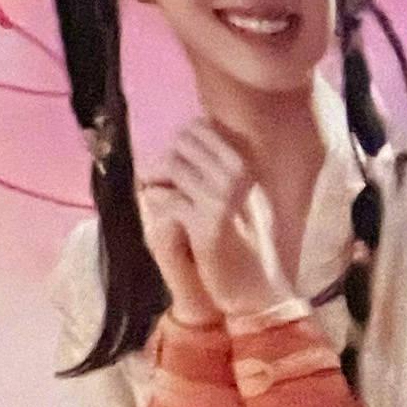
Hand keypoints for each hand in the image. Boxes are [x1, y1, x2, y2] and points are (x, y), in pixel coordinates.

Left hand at [140, 120, 290, 324]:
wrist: (250, 279)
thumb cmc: (233, 231)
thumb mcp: (225, 190)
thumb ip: (206, 162)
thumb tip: (179, 134)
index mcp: (244, 161)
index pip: (197, 127)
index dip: (179, 143)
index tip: (177, 164)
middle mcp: (238, 173)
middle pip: (180, 143)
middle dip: (164, 159)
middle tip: (162, 181)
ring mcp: (225, 196)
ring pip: (171, 165)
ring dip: (156, 179)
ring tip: (158, 193)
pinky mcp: (208, 220)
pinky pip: (167, 197)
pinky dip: (157, 201)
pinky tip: (164, 213)